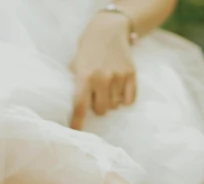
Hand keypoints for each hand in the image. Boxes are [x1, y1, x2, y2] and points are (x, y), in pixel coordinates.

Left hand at [69, 12, 136, 129]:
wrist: (108, 30)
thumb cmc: (88, 51)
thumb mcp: (75, 65)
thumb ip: (74, 86)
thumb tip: (72, 110)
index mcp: (85, 77)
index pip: (80, 106)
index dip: (77, 122)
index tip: (76, 133)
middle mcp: (102, 78)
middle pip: (101, 110)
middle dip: (98, 106)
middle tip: (96, 95)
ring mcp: (118, 76)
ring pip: (115, 106)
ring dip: (111, 101)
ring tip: (107, 87)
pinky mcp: (131, 74)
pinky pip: (129, 100)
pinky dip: (124, 99)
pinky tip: (118, 89)